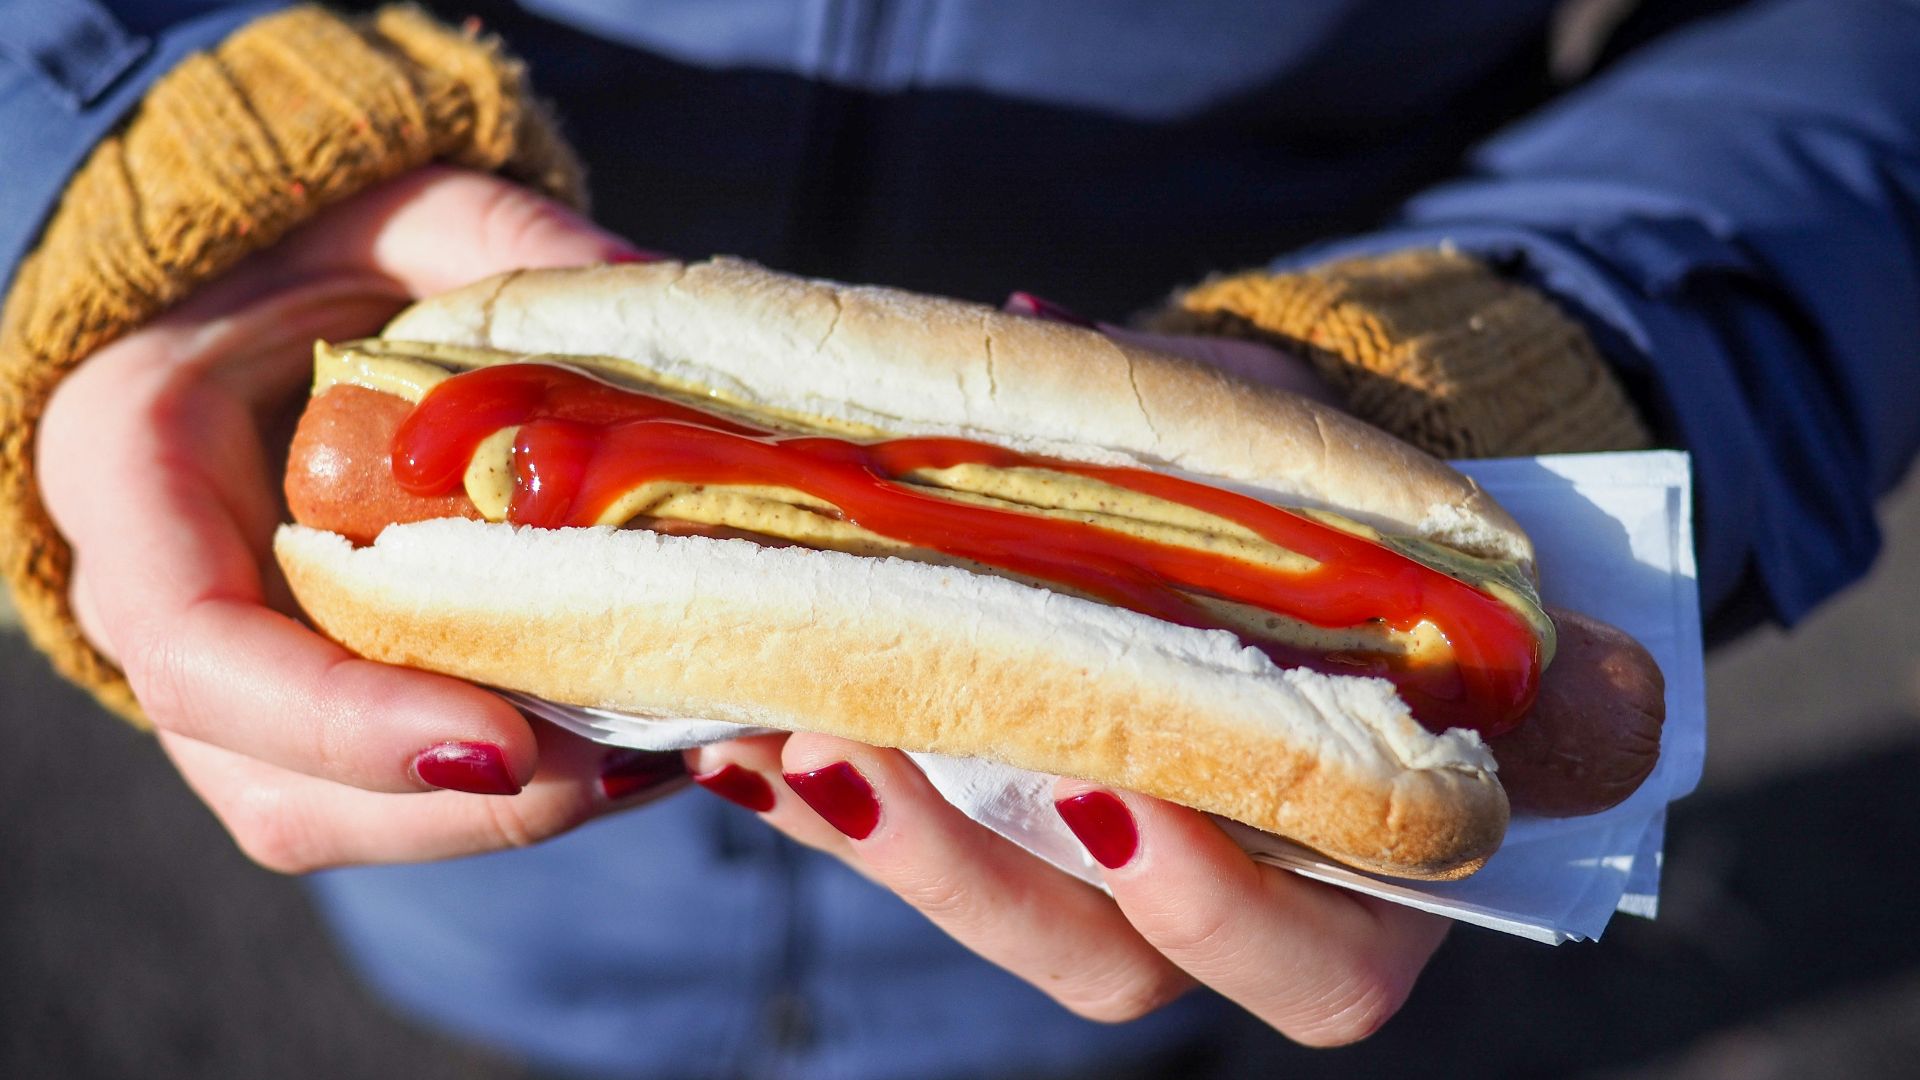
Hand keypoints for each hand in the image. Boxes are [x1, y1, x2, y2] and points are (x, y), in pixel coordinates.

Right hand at [37, 166, 686, 871]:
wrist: (260, 292)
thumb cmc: (313, 243)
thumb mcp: (397, 207)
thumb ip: (502, 242)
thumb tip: (648, 292)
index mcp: (130, 466)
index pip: (195, 645)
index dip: (341, 722)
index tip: (503, 742)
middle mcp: (155, 600)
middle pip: (269, 778)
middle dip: (451, 804)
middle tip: (631, 766)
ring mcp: (226, 673)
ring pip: (330, 816)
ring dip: (494, 820)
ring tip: (656, 763)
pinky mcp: (306, 700)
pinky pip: (385, 792)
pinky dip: (507, 794)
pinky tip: (632, 747)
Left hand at [684, 300, 1446, 1045]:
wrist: (1265, 504)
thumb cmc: (1317, 487)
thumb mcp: (1290, 444)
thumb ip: (1219, 429)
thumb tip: (1028, 328)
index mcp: (1363, 844)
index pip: (1320, 962)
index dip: (1217, 905)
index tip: (1108, 791)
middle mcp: (1233, 898)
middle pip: (1110, 966)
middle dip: (970, 875)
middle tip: (856, 755)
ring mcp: (1106, 881)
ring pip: (994, 917)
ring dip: (873, 839)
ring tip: (762, 730)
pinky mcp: (1005, 839)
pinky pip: (912, 854)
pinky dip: (824, 801)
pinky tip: (735, 731)